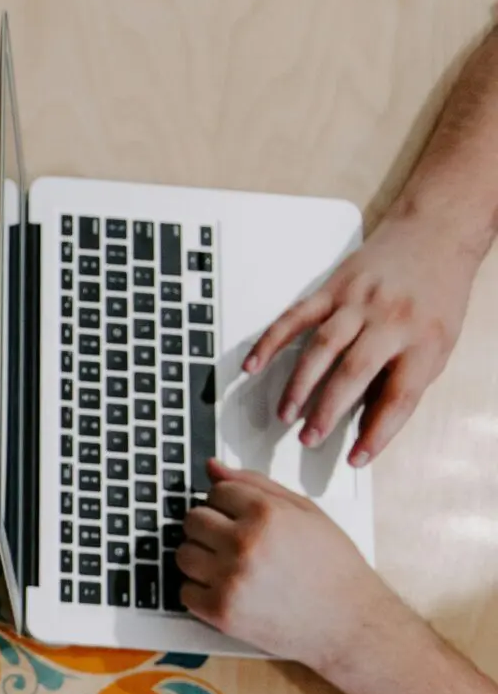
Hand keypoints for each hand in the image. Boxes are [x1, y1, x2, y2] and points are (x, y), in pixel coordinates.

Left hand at [176, 460, 405, 671]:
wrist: (349, 622)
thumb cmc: (332, 567)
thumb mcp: (306, 513)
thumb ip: (256, 485)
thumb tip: (212, 467)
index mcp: (266, 514)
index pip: (215, 491)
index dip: (227, 504)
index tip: (239, 517)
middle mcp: (245, 543)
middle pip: (192, 520)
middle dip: (209, 528)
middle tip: (234, 543)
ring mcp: (230, 579)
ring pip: (182, 554)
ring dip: (201, 558)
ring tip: (231, 566)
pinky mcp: (221, 612)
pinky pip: (184, 591)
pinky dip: (200, 591)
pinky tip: (228, 590)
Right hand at [245, 209, 484, 465]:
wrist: (437, 235)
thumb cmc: (438, 294)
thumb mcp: (438, 344)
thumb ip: (405, 380)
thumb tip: (370, 422)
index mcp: (424, 341)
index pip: (399, 397)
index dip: (376, 433)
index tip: (356, 458)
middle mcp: (391, 321)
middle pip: (353, 374)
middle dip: (327, 412)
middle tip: (308, 439)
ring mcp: (358, 302)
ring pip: (322, 349)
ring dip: (299, 385)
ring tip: (285, 414)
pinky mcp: (333, 288)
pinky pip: (296, 317)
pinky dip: (271, 342)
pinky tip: (254, 365)